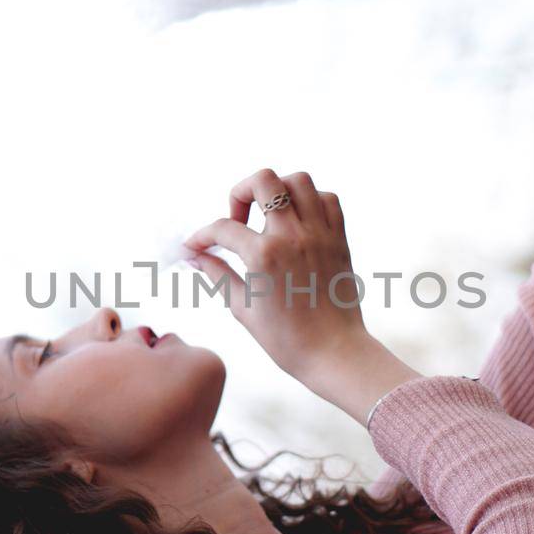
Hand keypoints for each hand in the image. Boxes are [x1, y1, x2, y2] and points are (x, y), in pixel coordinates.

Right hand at [181, 168, 371, 390]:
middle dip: (241, 191)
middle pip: (264, 181)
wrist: (334, 353)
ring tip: (268, 214)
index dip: (201, 236)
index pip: (222, 228)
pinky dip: (310, 201)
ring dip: (277, 190)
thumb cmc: (286, 339)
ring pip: (299, 180)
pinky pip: (327, 199)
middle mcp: (292, 236)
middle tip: (238, 218)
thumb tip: (194, 256)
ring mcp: (319, 234)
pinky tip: (297, 221)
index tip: (194, 246)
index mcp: (264, 256)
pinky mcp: (339, 239)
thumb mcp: (243, 307)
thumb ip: (217, 274)